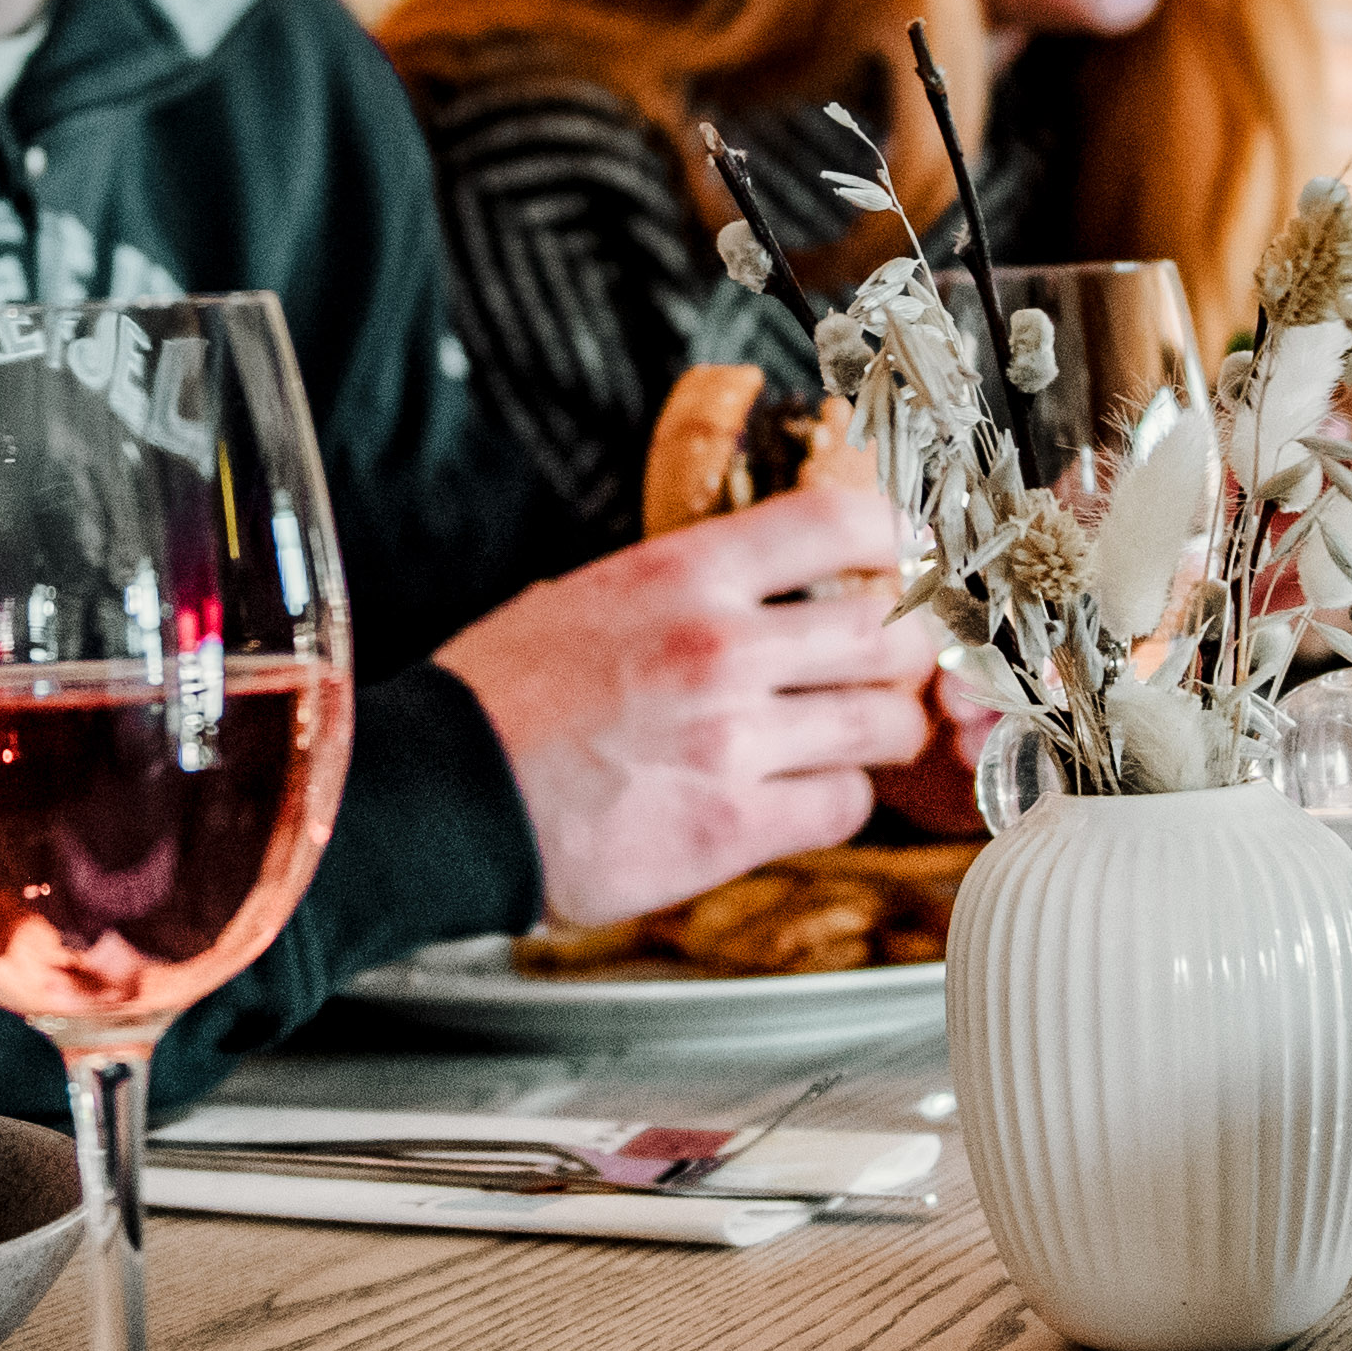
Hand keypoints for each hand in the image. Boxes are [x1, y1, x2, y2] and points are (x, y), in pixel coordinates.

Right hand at [438, 480, 936, 923]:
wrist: (443, 797)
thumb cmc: (501, 700)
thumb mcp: (587, 595)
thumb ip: (682, 586)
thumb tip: (753, 583)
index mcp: (683, 573)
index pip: (836, 522)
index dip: (895, 536)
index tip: (908, 554)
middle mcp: (720, 647)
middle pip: (887, 633)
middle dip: (906, 654)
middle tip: (896, 667)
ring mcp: (732, 740)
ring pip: (885, 724)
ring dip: (886, 732)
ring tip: (858, 738)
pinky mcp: (731, 828)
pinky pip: (845, 805)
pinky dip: (841, 800)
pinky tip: (808, 795)